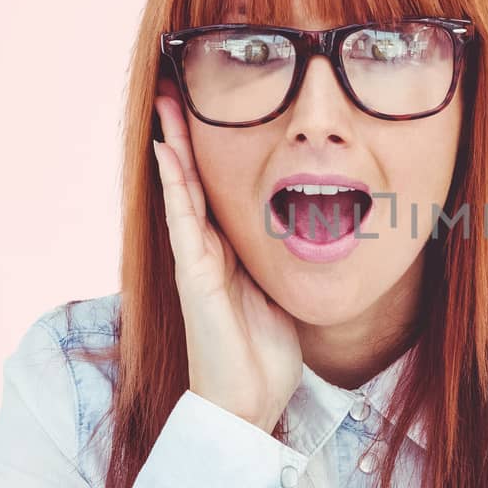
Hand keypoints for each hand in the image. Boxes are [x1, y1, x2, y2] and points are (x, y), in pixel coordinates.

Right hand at [151, 80, 303, 432]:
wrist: (248, 402)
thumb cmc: (265, 353)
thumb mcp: (284, 291)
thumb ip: (288, 260)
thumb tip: (321, 231)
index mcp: (228, 252)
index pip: (214, 189)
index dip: (208, 150)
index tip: (208, 108)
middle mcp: (206, 250)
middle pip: (192, 179)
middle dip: (184, 134)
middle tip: (176, 86)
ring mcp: (196, 262)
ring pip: (181, 192)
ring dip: (173, 146)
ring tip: (166, 104)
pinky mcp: (195, 278)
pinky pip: (183, 223)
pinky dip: (176, 187)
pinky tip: (169, 155)